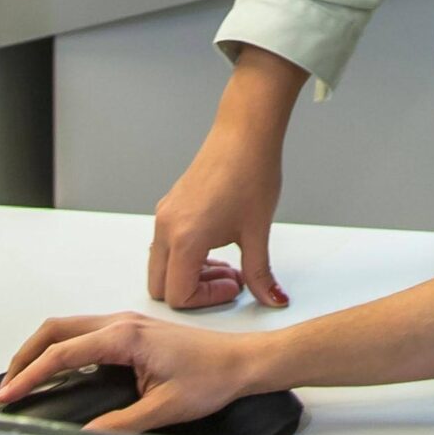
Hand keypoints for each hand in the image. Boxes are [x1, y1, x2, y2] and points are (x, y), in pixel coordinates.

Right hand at [0, 312, 280, 434]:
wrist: (241, 361)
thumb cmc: (212, 376)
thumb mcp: (164, 408)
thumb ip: (121, 424)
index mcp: (126, 336)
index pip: (63, 352)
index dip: (30, 374)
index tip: (9, 395)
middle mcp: (122, 322)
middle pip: (57, 329)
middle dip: (25, 355)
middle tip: (8, 386)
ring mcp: (126, 323)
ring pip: (69, 327)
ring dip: (41, 349)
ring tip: (24, 380)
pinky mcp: (132, 331)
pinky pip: (84, 332)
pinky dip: (60, 347)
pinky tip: (58, 371)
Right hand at [150, 123, 287, 309]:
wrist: (245, 134)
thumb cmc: (251, 174)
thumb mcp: (257, 232)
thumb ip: (260, 273)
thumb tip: (272, 300)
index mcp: (184, 239)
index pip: (179, 296)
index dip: (209, 299)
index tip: (236, 284)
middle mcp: (165, 228)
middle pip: (161, 286)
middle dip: (195, 290)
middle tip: (230, 277)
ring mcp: (164, 216)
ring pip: (161, 265)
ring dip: (190, 273)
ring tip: (229, 261)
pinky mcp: (169, 206)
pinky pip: (165, 245)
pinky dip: (186, 255)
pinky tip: (218, 242)